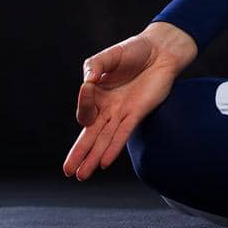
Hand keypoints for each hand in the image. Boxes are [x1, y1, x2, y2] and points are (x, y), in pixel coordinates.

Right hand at [62, 33, 180, 180]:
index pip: (84, 107)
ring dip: (93, 157)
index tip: (89, 86)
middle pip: (90, 134)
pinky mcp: (138, 113)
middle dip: (78, 153)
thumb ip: (94, 66)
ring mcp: (122, 113)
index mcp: (97, 95)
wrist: (160, 51)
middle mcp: (108, 108)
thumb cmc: (134, 52)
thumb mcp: (110, 56)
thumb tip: (88, 81)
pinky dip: (113, 147)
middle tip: (67, 171)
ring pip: (104, 139)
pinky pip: (123, 133)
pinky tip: (104, 162)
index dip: (84, 100)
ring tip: (81, 176)